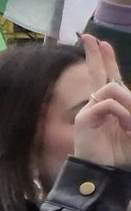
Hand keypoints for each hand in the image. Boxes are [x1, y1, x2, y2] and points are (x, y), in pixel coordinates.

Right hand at [72, 34, 130, 168]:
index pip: (108, 79)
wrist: (107, 173)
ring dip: (129, 105)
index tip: (103, 43)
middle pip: (96, 74)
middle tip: (88, 37)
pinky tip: (125, 128)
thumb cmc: (121, 154)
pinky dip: (123, 115)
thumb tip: (121, 88)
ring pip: (112, 88)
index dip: (106, 60)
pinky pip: (109, 104)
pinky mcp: (84, 119)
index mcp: (110, 107)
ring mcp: (88, 111)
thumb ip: (129, 109)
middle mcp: (96, 105)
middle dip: (93, 54)